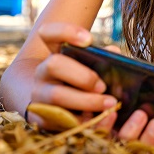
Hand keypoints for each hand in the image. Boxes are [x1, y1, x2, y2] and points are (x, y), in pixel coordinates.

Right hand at [28, 22, 153, 144]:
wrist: (52, 107)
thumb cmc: (80, 81)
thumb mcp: (89, 66)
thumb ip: (102, 57)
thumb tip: (114, 53)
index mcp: (54, 53)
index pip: (50, 33)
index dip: (67, 32)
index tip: (89, 39)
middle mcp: (42, 71)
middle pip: (54, 64)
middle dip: (82, 75)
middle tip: (103, 86)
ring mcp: (39, 94)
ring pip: (57, 95)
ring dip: (86, 100)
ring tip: (109, 103)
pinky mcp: (41, 117)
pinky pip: (60, 120)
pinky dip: (81, 121)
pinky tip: (97, 119)